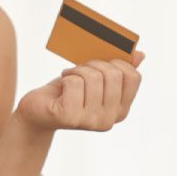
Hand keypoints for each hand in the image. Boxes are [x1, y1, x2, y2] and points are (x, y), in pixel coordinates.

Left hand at [16, 51, 143, 132]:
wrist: (37, 111)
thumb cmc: (67, 93)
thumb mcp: (94, 80)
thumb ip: (117, 70)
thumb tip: (139, 55)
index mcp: (120, 110)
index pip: (133, 77)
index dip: (116, 62)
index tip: (99, 64)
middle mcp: (109, 120)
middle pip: (113, 74)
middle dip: (94, 64)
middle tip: (79, 70)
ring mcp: (90, 121)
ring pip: (93, 76)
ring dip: (77, 70)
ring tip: (68, 78)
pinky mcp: (70, 116)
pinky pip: (74, 83)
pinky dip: (66, 77)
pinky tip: (61, 86)